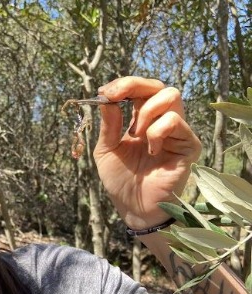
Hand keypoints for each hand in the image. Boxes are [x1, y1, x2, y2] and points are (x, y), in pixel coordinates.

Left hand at [94, 76, 200, 229]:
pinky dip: (156, 131)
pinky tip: (150, 150)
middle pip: (159, 86)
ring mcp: (177, 132)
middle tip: (115, 98)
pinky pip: (175, 122)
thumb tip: (106, 97)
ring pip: (171, 96)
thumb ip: (108, 124)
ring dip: (146, 110)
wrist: (134, 208)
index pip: (140, 90)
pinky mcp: (189, 145)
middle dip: (134, 86)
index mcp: (142, 120)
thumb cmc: (121, 181)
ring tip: (135, 134)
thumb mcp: (106, 150)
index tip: (105, 91)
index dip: (124, 84)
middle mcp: (162, 122)